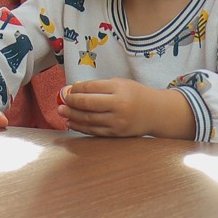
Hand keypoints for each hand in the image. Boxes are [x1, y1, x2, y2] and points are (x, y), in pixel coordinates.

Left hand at [59, 78, 181, 137]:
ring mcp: (117, 121)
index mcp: (119, 89)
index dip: (76, 89)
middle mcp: (118, 105)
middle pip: (87, 104)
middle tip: (61, 101)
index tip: (69, 89)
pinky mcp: (116, 133)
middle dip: (71, 103)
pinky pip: (93, 131)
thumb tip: (75, 89)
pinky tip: (71, 123)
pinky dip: (80, 127)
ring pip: (88, 119)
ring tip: (61, 112)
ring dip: (71, 116)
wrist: (156, 112)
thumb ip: (99, 86)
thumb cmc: (136, 95)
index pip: (90, 88)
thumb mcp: (120, 83)